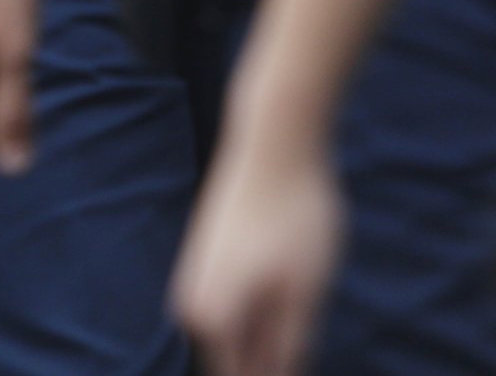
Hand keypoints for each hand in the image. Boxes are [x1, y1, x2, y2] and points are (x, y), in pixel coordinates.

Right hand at [172, 117, 342, 375]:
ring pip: (239, 329)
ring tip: (303, 307)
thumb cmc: (294, 215)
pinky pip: (237, 303)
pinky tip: (293, 285)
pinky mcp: (210, 258)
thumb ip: (289, 345)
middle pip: (236, 358)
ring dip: (271, 335)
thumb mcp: (305, 291)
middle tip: (305, 332)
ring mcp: (197, 277)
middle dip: (271, 360)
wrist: (272, 141)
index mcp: (210, 320)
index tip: (299, 362)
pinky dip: (265, 308)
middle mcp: (190, 303)